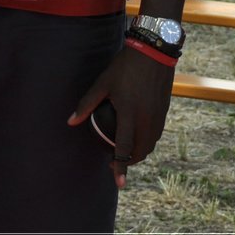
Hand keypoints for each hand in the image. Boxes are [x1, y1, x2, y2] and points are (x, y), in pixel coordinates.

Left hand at [69, 46, 174, 189]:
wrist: (154, 51)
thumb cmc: (125, 67)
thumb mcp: (103, 84)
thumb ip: (87, 104)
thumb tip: (70, 121)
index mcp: (131, 115)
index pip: (125, 149)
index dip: (121, 168)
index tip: (118, 183)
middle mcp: (147, 119)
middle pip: (141, 151)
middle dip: (130, 162)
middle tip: (117, 163)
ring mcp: (158, 115)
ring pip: (151, 144)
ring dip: (141, 152)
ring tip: (128, 152)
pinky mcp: (164, 110)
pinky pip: (157, 133)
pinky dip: (148, 140)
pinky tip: (140, 135)